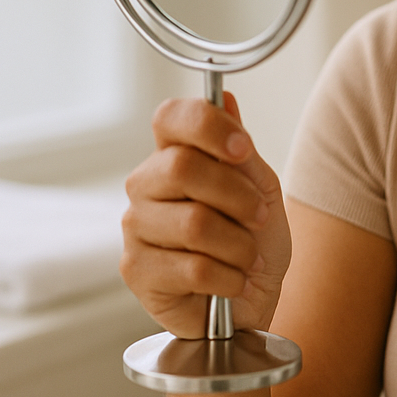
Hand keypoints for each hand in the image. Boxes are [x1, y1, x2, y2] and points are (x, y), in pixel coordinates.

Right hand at [120, 93, 291, 337]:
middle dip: (237, 196)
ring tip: (248, 257)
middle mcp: (145, 184)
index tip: (242, 150)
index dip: (208, 126)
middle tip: (260, 217)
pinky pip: (192, 267)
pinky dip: (229, 277)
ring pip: (193, 223)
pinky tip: (232, 282)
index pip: (171, 117)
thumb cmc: (254, 240)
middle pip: (181, 168)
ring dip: (239, 244)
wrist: (251, 300)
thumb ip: (240, 149)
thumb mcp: (261, 188)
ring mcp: (135, 226)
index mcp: (173, 154)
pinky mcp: (135, 270)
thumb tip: (224, 96)